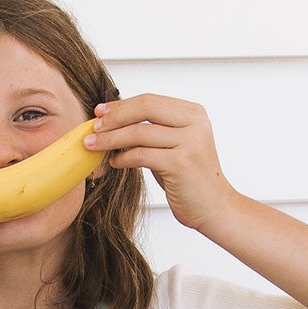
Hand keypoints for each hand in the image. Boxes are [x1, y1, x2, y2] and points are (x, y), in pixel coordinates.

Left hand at [85, 94, 235, 229]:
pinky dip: (123, 158)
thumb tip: (114, 121)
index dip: (121, 105)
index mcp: (193, 113)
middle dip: (114, 117)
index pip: (150, 100)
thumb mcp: (174, 147)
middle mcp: (195, 123)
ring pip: (139, 133)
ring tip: (93, 145)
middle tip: (93, 127)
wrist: (215, 208)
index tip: (100, 112)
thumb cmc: (190, 180)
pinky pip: (141, 155)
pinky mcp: (181, 163)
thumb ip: (153, 131)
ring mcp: (190, 142)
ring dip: (111, 139)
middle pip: (144, 108)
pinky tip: (114, 163)